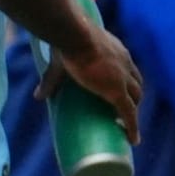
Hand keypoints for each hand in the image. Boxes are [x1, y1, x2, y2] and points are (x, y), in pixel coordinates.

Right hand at [36, 26, 143, 145]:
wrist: (75, 36)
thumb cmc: (66, 42)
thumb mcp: (59, 62)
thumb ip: (50, 80)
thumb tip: (38, 97)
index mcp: (116, 52)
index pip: (128, 69)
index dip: (127, 82)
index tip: (124, 93)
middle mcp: (125, 63)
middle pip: (136, 84)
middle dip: (133, 98)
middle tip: (123, 111)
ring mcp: (123, 78)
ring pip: (136, 98)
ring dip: (133, 111)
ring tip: (125, 125)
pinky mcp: (117, 91)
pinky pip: (130, 113)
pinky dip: (132, 126)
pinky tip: (133, 140)